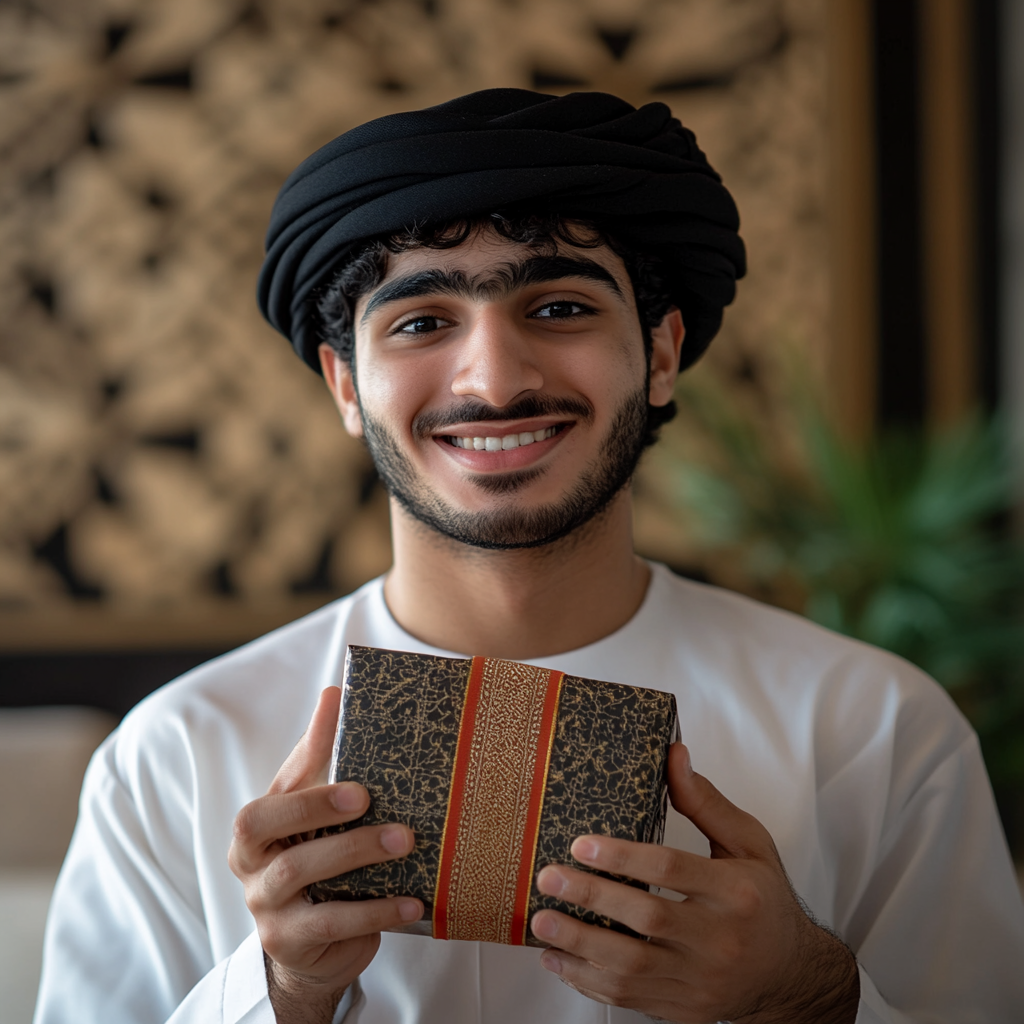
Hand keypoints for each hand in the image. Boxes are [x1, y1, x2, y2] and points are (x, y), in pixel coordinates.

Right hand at [228, 686, 422, 1023]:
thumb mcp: (314, 808)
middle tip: (370, 798)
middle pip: (269, 833)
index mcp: (255, 829)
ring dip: (357, 855)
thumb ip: (319, 756)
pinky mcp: (290, 942)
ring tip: (406, 842)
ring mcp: (266, 908)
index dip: (305, 785)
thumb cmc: (316, 857)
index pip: (267, 802)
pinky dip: (376, 910)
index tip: (355, 779)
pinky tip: (413, 901)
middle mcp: (251, 867)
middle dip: (319, 810)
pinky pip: (332, 923)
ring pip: (301, 876)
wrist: (313, 944)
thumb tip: (334, 692)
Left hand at [530, 743, 858, 1023]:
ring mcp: (701, 982)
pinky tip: (559, 959)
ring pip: (632, 969)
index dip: (622, 857)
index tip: (580, 845)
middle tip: (549, 878)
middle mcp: (719, 941)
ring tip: (542, 922)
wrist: (789, 974)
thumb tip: (673, 755)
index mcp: (736, 893)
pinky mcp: (684, 1009)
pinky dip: (589, 982)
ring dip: (580, 945)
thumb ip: (706, 802)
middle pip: (646, 919)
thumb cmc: (763, 900)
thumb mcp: (748, 843)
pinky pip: (630, 998)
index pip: (672, 870)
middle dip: (590, 898)